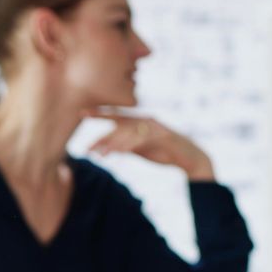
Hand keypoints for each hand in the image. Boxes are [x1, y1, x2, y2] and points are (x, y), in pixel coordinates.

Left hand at [88, 109, 215, 181]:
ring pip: (129, 133)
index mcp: (140, 121)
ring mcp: (154, 126)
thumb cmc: (165, 152)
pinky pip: (140, 140)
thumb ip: (127, 145)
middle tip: (87, 148)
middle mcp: (146, 120)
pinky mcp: (161, 135)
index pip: (117, 116)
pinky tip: (117, 153)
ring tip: (100, 156)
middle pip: (119, 125)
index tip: (82, 113)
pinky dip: (127, 146)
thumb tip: (109, 147)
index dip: (100, 113)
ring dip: (112, 145)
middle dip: (102, 136)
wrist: (189, 158)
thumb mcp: (142, 148)